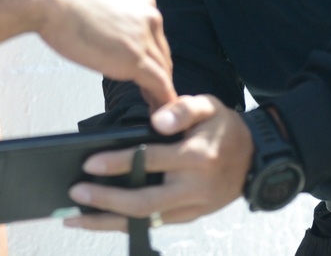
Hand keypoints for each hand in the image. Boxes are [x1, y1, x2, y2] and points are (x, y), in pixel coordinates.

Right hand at [32, 0, 174, 110]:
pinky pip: (159, 84)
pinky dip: (162, 99)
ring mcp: (143, 38)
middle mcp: (148, 16)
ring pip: (162, 69)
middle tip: (152, 89)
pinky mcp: (135, 59)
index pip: (153, 31)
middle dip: (157, 71)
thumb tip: (109, 1)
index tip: (143, 62)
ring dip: (161, 89)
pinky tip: (159, 109)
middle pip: (161, 51)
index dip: (148, 50)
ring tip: (157, 105)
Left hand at [63, 95, 252, 229]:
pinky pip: (151, 224)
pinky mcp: (188, 217)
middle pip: (143, 202)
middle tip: (75, 192)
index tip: (90, 163)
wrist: (256, 160)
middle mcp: (193, 188)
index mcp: (197, 157)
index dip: (118, 163)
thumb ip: (183, 109)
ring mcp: (191, 208)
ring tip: (74, 217)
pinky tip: (99, 220)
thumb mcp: (209, 106)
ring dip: (107, 222)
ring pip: (144, 221)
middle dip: (105, 200)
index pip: (150, 160)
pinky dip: (123, 224)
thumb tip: (158, 120)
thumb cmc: (224, 128)